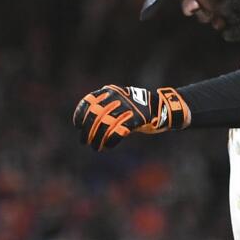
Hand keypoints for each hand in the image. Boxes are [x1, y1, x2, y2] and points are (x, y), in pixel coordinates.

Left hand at [71, 85, 190, 151]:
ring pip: (105, 124)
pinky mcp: (137, 118)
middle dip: (87, 131)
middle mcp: (117, 97)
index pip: (89, 101)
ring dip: (97, 139)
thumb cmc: (134, 108)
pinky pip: (119, 131)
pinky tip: (108, 146)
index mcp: (110, 91)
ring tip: (95, 148)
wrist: (161, 107)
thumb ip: (103, 108)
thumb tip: (83, 125)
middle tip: (84, 142)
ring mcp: (128, 107)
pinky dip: (111, 141)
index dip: (80, 114)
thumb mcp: (117, 102)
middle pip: (95, 115)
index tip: (77, 126)